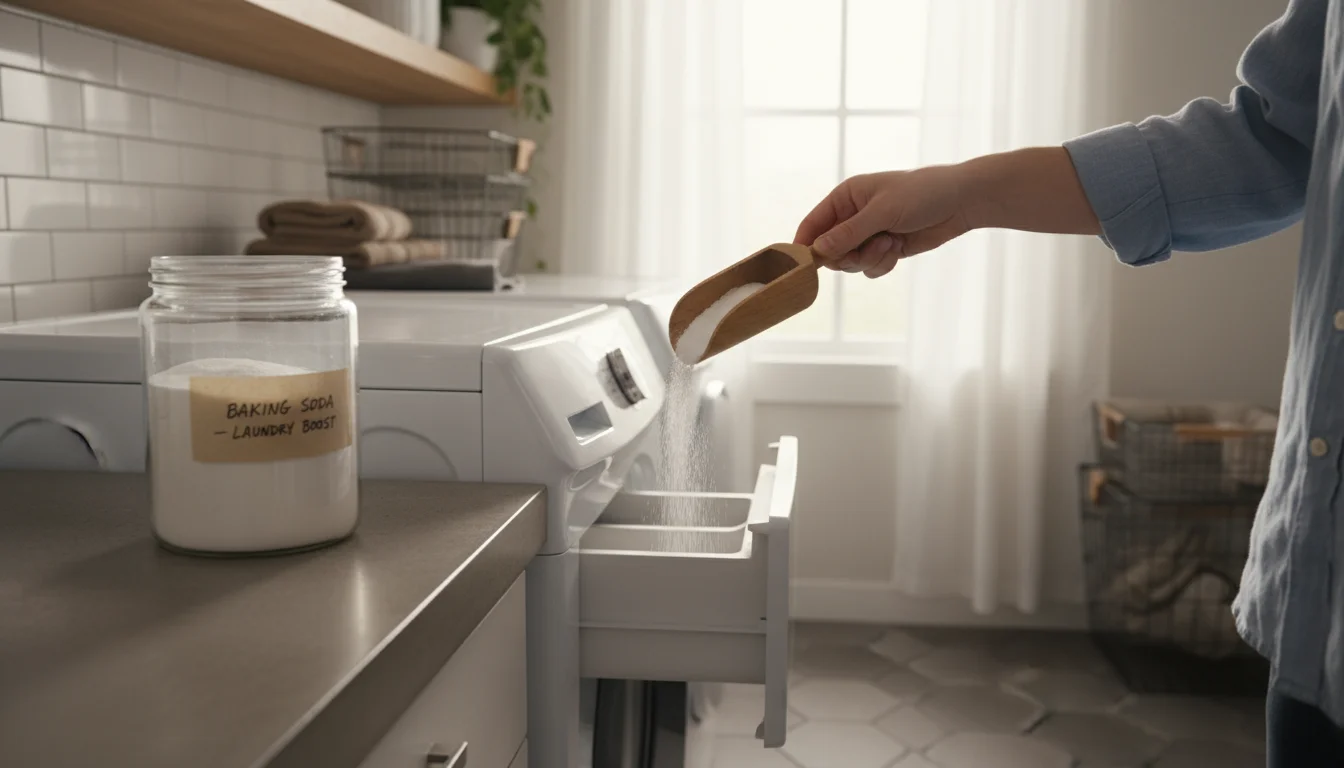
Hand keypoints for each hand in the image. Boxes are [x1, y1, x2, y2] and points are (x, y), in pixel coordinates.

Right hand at [794, 166, 970, 277]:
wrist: (960, 202)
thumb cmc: (922, 194)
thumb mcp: (883, 211)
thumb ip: (849, 232)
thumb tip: (819, 250)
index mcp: (845, 198)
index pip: (813, 224)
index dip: (806, 245)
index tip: (806, 265)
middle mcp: (852, 217)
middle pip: (830, 250)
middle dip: (848, 255)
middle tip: (868, 248)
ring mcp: (868, 235)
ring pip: (850, 263)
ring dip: (869, 259)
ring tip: (890, 243)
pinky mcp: (884, 250)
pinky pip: (869, 269)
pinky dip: (882, 264)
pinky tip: (897, 248)